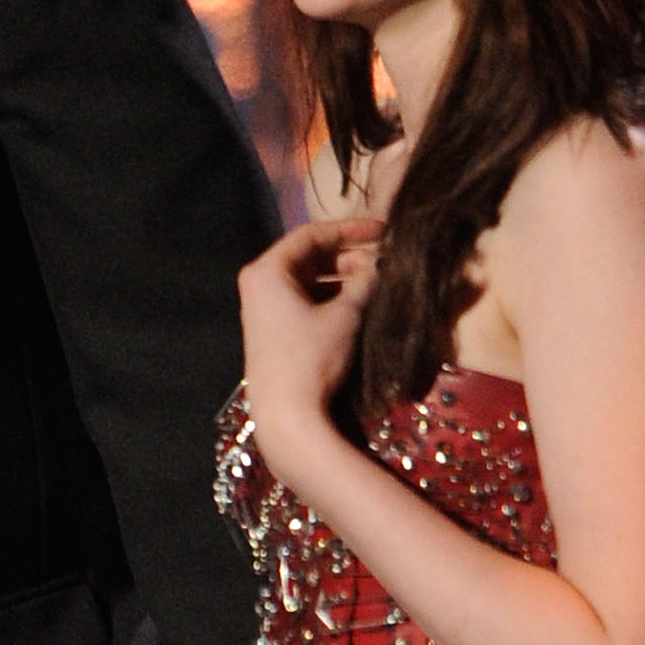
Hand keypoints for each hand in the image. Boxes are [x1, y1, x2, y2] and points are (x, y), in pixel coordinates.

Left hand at [239, 216, 381, 478]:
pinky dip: (332, 298)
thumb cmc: (312, 357)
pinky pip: (305, 301)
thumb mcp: (344, 315)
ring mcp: (264, 308)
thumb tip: (384, 264)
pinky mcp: (273, 329)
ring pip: (309, 280)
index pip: (311, 235)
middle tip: (384, 262)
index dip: (349, 229)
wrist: (288, 415)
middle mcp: (259, 283)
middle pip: (309, 257)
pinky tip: (361, 302)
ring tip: (378, 282)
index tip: (382, 230)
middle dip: (349, 257)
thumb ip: (365, 283)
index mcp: (267, 270)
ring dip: (343, 279)